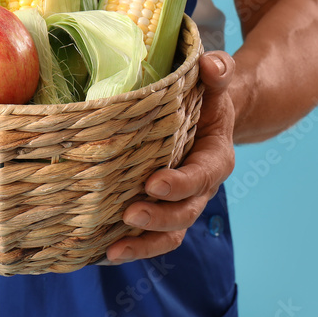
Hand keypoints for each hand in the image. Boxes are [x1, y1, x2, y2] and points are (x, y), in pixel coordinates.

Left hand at [105, 51, 236, 263]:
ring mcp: (180, 204)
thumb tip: (210, 64)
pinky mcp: (161, 211)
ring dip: (143, 245)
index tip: (154, 184)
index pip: (200, 177)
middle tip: (129, 214)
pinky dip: (130, 246)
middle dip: (158, 219)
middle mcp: (200, 188)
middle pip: (184, 213)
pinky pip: (150, 236)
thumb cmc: (207, 98)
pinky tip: (100, 252)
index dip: (179, 184)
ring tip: (113, 252)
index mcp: (214, 159)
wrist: (209, 117)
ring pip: (169, 234)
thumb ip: (217, 73)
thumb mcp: (216, 83)